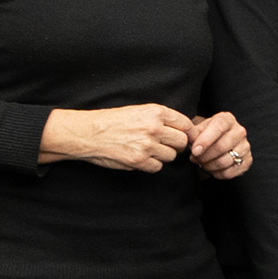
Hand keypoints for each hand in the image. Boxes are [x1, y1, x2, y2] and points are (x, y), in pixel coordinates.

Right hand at [39, 103, 193, 171]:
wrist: (89, 133)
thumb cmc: (112, 121)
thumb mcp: (138, 111)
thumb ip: (160, 119)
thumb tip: (182, 131)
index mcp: (155, 112)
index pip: (186, 124)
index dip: (188, 132)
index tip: (185, 137)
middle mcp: (154, 128)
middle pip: (182, 142)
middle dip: (176, 145)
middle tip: (165, 145)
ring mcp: (147, 145)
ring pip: (171, 156)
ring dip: (163, 156)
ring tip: (149, 151)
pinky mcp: (139, 161)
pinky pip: (157, 167)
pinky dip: (151, 165)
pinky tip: (141, 158)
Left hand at [183, 110, 250, 180]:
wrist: (220, 143)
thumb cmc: (208, 135)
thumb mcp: (200, 129)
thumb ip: (193, 133)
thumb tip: (186, 137)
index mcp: (227, 119)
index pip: (218, 127)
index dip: (205, 140)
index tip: (195, 151)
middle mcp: (239, 131)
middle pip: (221, 146)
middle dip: (204, 156)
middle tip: (194, 159)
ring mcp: (245, 146)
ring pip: (225, 161)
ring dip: (209, 166)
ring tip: (202, 163)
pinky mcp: (247, 161)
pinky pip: (230, 172)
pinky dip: (217, 174)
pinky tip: (211, 169)